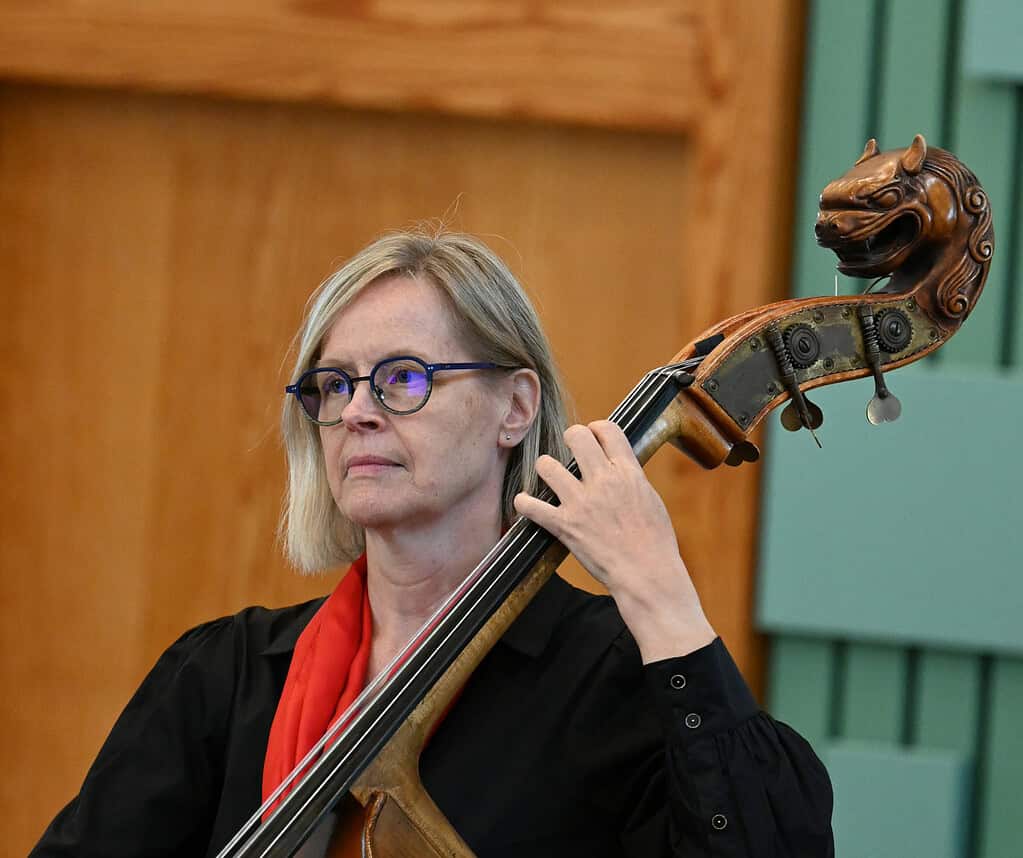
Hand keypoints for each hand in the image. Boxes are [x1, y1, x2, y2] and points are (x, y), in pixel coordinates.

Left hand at [513, 420, 715, 661]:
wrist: (647, 574)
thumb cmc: (655, 542)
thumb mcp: (650, 499)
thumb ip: (631, 478)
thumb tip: (618, 465)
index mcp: (628, 473)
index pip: (607, 430)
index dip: (596, 428)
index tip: (591, 436)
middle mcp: (603, 481)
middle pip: (576, 436)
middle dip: (570, 438)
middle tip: (569, 450)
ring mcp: (582, 503)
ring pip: (547, 465)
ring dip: (545, 469)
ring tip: (550, 477)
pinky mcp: (565, 526)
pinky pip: (531, 506)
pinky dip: (524, 503)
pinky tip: (525, 503)